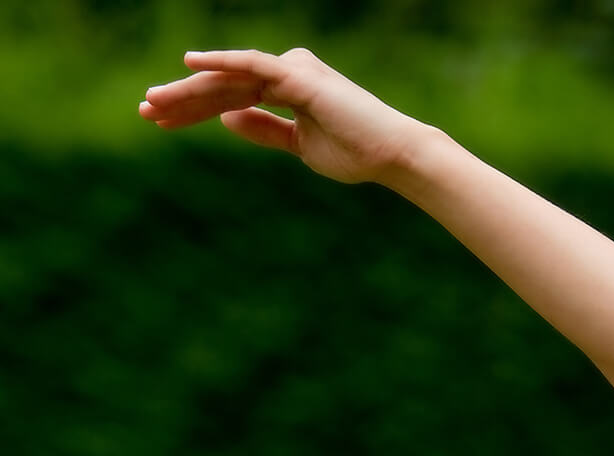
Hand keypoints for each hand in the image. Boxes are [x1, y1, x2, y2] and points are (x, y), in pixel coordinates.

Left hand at [138, 47, 423, 185]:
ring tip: (154, 100)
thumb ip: (264, 130)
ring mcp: (290, 71)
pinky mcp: (298, 77)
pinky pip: (252, 66)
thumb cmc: (354, 153)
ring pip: (230, 78)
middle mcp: (284, 72)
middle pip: (222, 86)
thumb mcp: (298, 146)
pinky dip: (222, 63)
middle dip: (182, 99)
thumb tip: (227, 119)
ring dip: (190, 89)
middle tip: (144, 110)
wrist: (390, 156)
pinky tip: (190, 63)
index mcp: (284, 89)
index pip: (228, 98)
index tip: (159, 122)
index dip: (192, 110)